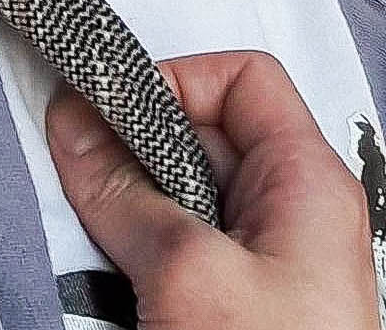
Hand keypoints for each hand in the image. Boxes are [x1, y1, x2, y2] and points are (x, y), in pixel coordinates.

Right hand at [47, 50, 376, 329]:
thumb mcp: (187, 277)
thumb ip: (126, 197)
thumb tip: (76, 127)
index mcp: (309, 180)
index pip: (240, 79)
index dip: (170, 80)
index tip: (104, 110)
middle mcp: (296, 216)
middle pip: (203, 142)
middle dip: (136, 158)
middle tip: (78, 179)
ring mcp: (271, 272)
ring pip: (183, 209)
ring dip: (130, 224)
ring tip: (96, 253)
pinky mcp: (240, 318)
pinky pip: (182, 267)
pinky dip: (140, 273)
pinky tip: (111, 297)